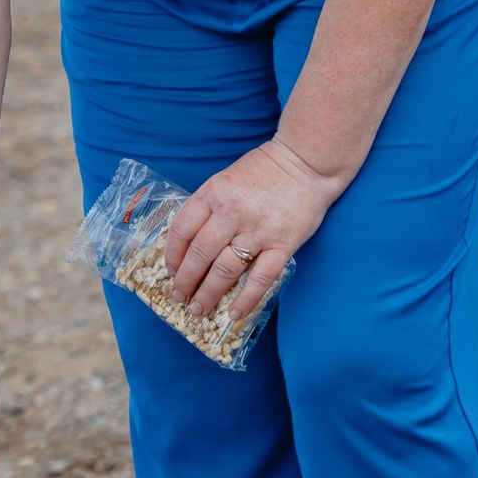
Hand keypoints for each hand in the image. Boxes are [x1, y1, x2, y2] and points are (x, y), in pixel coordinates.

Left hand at [165, 143, 336, 321]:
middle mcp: (232, 211)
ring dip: (208, 294)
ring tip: (199, 309)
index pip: (182, 230)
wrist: (307, 162)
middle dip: (186, 281)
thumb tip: (189, 244)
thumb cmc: (264, 171)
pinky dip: (246, 299)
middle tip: (180, 297)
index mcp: (213, 193)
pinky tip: (234, 314)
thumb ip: (208, 207)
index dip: (172, 255)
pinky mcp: (283, 243)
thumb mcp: (226, 180)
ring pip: (225, 270)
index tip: (170, 271)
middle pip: (200, 254)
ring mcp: (258, 229)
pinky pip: (260, 277)